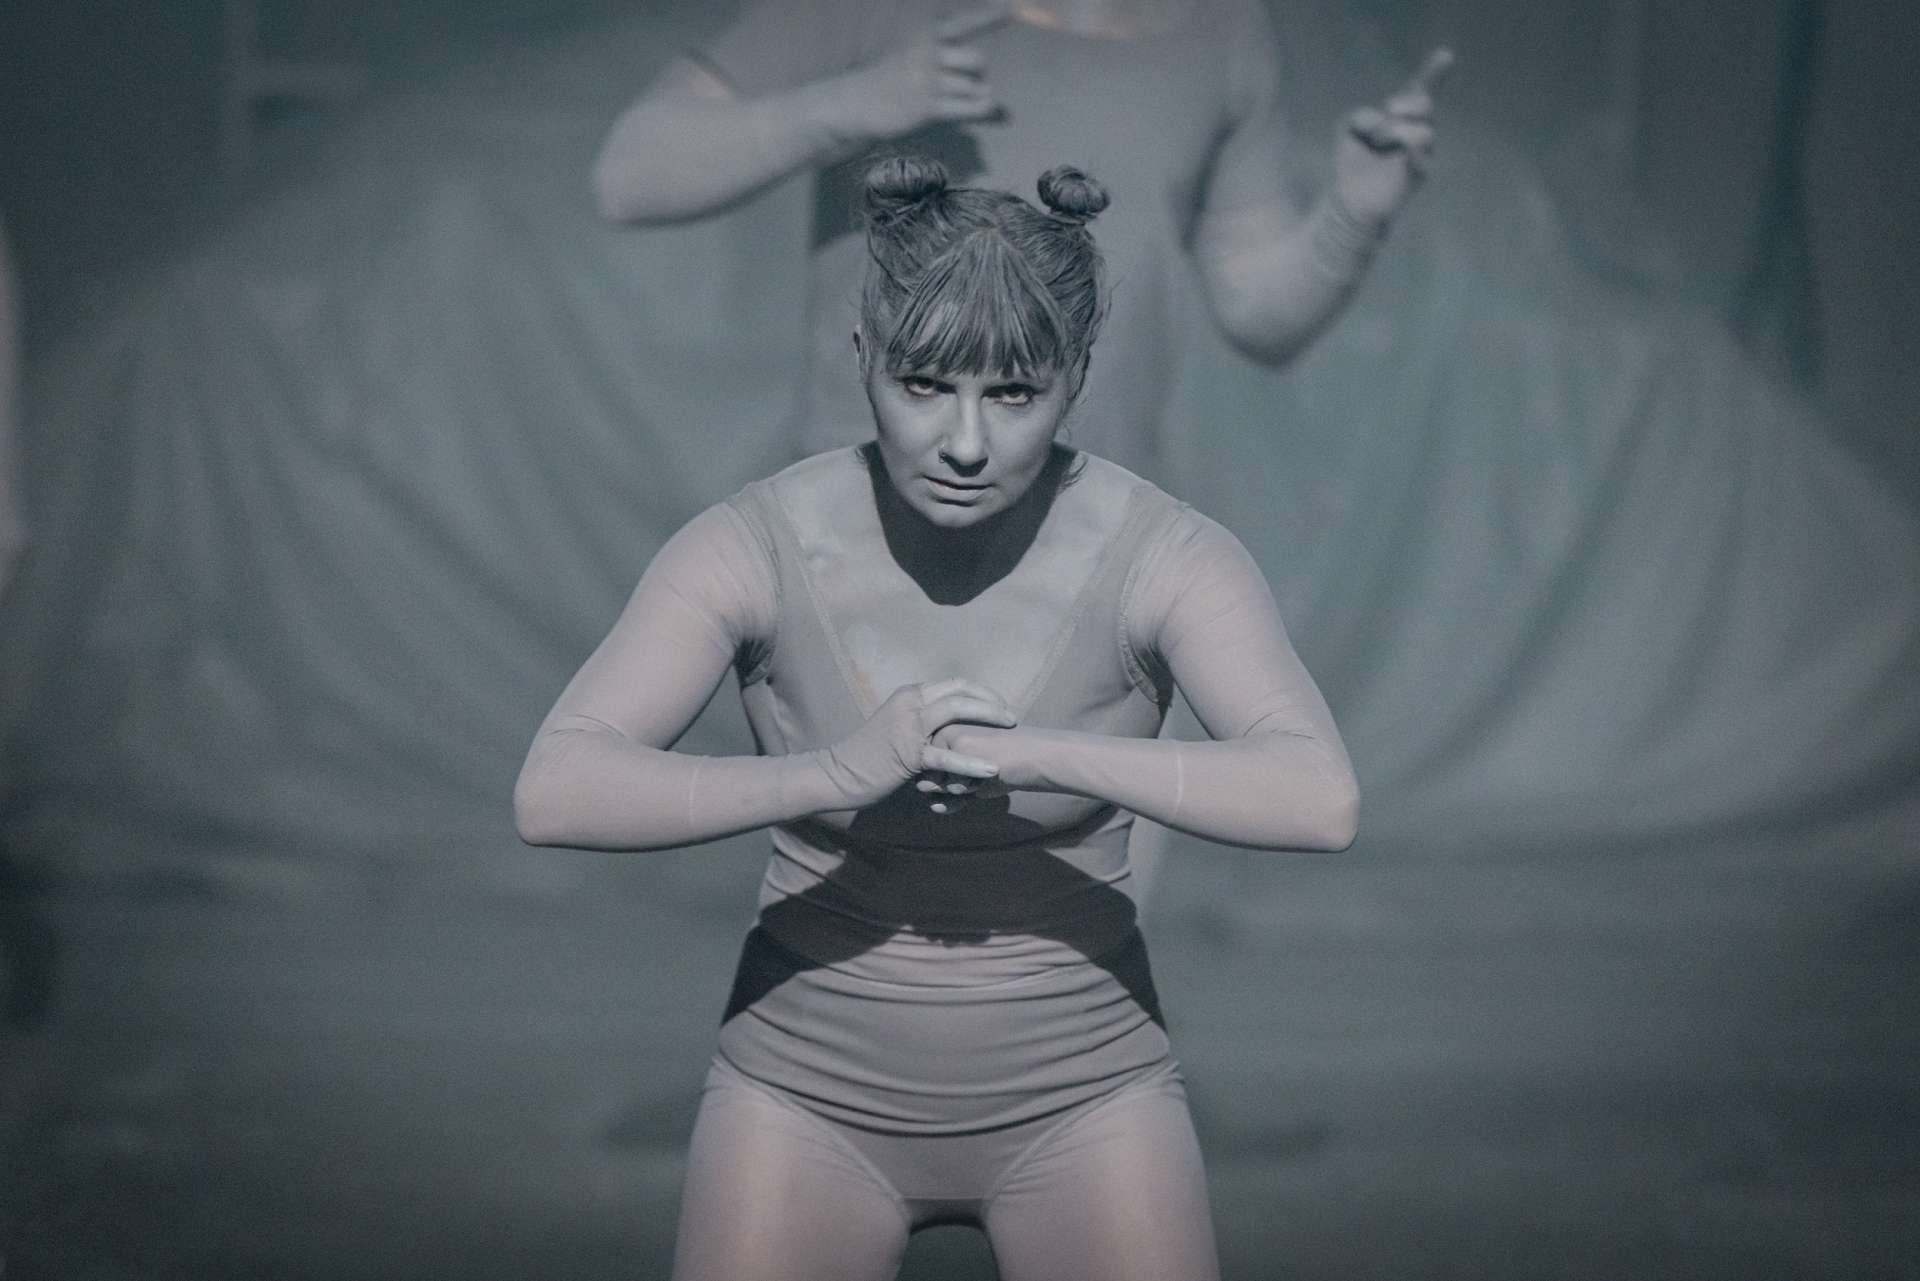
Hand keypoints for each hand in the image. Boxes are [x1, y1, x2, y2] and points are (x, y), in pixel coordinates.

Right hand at [816, 678, 1014, 808]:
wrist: (840, 774)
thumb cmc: (870, 755)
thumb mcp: (897, 727)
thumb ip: (922, 720)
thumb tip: (949, 723)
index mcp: (910, 695)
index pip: (955, 683)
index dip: (982, 692)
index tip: (1001, 704)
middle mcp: (911, 703)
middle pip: (960, 691)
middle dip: (992, 702)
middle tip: (1013, 716)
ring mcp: (908, 726)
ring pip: (956, 710)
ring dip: (988, 717)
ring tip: (1011, 730)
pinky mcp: (908, 753)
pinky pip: (946, 755)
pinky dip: (971, 761)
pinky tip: (991, 769)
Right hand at [820, 6, 1009, 145]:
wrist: (856, 102)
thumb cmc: (890, 77)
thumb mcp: (911, 51)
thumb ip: (944, 55)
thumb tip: (985, 81)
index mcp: (925, 35)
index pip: (964, 23)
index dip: (991, 16)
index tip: (1012, 9)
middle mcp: (927, 53)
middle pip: (976, 60)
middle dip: (979, 72)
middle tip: (971, 79)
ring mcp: (928, 81)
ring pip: (974, 87)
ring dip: (975, 94)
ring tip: (958, 97)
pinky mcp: (928, 107)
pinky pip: (971, 108)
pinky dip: (981, 108)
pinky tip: (980, 108)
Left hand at [1333, 46, 1451, 226]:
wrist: (1352, 198)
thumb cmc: (1353, 160)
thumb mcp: (1349, 129)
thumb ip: (1362, 115)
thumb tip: (1384, 120)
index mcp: (1402, 114)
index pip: (1421, 89)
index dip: (1434, 72)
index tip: (1445, 55)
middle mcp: (1417, 128)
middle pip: (1425, 103)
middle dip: (1407, 104)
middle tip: (1390, 111)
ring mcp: (1423, 150)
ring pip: (1425, 131)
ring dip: (1399, 131)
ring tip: (1382, 141)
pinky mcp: (1420, 173)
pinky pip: (1420, 157)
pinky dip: (1410, 155)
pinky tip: (1401, 157)